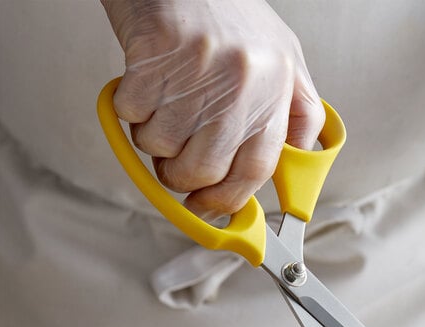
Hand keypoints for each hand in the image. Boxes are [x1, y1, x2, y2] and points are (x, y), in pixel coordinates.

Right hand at [101, 0, 324, 217]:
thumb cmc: (233, 17)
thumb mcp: (284, 62)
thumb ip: (294, 117)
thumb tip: (295, 166)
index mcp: (276, 91)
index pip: (256, 171)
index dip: (227, 201)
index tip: (206, 209)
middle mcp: (242, 84)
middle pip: (202, 171)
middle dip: (180, 177)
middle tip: (174, 162)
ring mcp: (198, 69)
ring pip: (160, 147)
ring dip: (152, 138)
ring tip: (164, 106)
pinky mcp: (155, 55)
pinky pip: (131, 115)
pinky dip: (129, 109)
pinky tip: (146, 84)